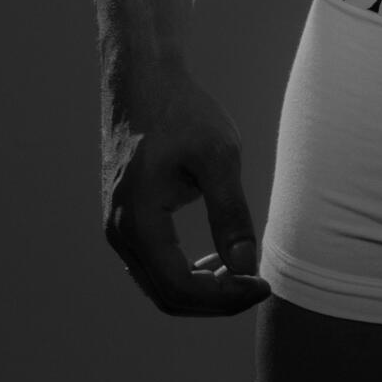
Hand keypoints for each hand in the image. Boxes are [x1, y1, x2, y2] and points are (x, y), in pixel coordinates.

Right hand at [102, 73, 271, 316]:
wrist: (144, 82)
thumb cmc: (183, 112)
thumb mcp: (219, 156)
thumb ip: (231, 212)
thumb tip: (246, 265)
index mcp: (138, 221)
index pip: (180, 287)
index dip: (225, 297)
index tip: (264, 284)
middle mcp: (120, 233)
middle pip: (168, 296)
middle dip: (217, 300)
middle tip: (260, 284)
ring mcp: (118, 229)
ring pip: (159, 285)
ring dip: (202, 290)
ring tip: (244, 273)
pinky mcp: (125, 220)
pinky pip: (154, 266)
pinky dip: (186, 274)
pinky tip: (218, 260)